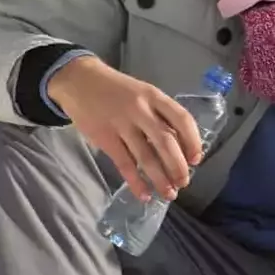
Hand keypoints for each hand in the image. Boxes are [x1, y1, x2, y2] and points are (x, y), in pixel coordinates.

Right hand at [47, 56, 203, 200]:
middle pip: (166, 142)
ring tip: (169, 194)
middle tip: (183, 182)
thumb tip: (180, 145)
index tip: (196, 159)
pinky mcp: (104, 138)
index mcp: (154, 96)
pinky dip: (136, 182)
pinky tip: (144, 194)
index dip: (193, 141)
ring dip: (160, 179)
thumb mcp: (142, 92)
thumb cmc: (116, 89)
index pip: (182, 119)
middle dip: (178, 166)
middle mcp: (140, 110)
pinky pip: (124, 164)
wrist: (78, 80)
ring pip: (146, 157)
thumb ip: (159, 114)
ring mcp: (121, 124)